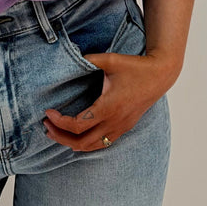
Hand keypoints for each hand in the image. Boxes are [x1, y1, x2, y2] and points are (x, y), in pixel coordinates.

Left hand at [43, 52, 180, 151]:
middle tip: (46, 126)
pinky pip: (102, 143)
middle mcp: (114, 122)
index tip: (48, 113)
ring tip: (57, 134)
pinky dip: (86, 143)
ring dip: (72, 143)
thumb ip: (89, 59)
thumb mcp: (110, 60)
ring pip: (92, 147)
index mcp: (108, 108)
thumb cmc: (135, 67)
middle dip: (60, 137)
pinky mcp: (125, 127)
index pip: (77, 125)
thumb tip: (72, 58)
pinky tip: (78, 135)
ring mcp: (120, 127)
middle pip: (81, 142)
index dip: (59, 122)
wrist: (160, 75)